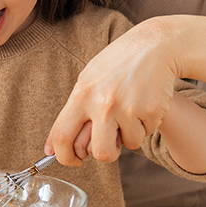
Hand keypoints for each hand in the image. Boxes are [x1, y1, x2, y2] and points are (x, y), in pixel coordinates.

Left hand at [46, 19, 179, 164]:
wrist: (154, 45)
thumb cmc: (117, 64)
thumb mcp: (88, 80)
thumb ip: (72, 112)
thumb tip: (51, 149)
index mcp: (81, 95)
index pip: (62, 136)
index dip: (64, 156)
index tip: (72, 160)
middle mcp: (103, 103)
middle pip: (100, 153)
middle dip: (105, 154)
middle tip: (109, 143)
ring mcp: (128, 108)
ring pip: (128, 145)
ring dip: (130, 135)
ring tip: (130, 112)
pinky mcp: (151, 111)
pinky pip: (146, 133)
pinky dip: (145, 125)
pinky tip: (144, 103)